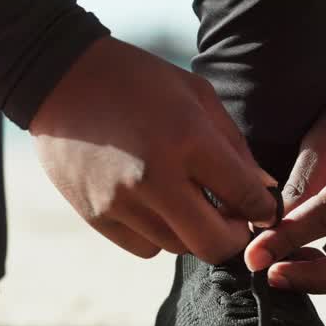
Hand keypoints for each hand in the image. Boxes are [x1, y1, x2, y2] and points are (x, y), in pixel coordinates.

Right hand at [31, 36, 276, 261]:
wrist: (60, 77)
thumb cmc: (138, 80)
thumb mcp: (196, 96)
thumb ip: (235, 148)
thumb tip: (264, 193)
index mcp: (187, 139)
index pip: (246, 198)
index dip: (262, 209)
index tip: (261, 208)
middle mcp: (154, 178)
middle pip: (215, 245)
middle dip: (233, 236)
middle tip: (231, 218)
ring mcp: (121, 202)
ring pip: (180, 248)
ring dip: (192, 231)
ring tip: (185, 199)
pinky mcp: (96, 215)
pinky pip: (145, 248)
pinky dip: (157, 234)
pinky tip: (152, 203)